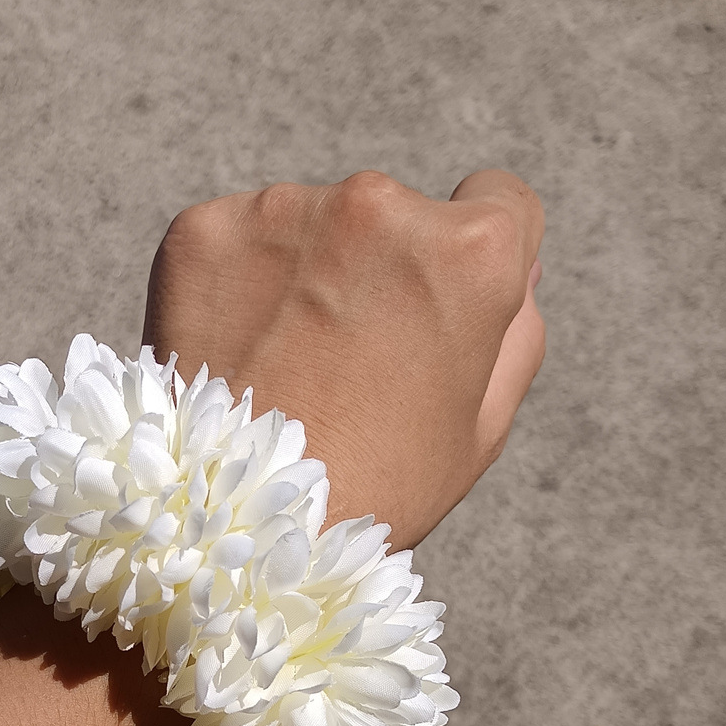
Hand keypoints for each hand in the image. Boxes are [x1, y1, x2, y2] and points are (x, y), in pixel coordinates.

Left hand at [143, 168, 544, 547]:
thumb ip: (518, 328)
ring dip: (304, 275)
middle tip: (349, 364)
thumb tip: (520, 259)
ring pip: (310, 224)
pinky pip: (235, 240)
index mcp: (471, 250)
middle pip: (396, 216)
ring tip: (288, 366)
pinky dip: (235, 284)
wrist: (239, 524)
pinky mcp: (205, 231)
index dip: (473, 262)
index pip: (498, 201)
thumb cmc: (377, 487)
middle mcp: (380, 205)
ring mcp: (283, 211)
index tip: (436, 307)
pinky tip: (239, 353)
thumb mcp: (483, 423)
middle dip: (381, 271)